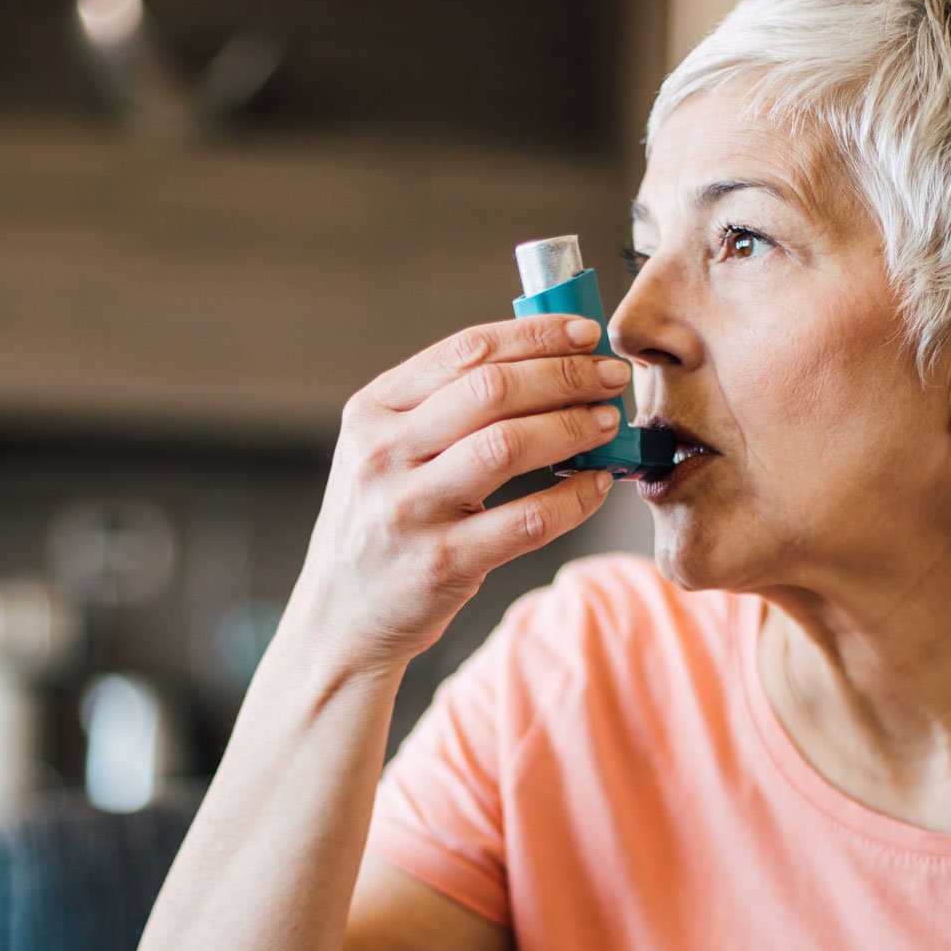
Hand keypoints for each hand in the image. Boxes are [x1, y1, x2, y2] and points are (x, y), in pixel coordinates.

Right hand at [290, 314, 629, 670]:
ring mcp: (410, 510)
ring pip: (509, 447)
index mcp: (372, 411)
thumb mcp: (386, 452)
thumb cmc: (383, 521)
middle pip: (492, 391)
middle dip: (564, 376)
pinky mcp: (441, 563)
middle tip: (610, 377)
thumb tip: (547, 362)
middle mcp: (383, 454)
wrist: (341, 616)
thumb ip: (445, 407)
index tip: (584, 334)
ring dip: (572, 427)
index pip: (465, 351)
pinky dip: (574, 498)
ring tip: (608, 422)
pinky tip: (596, 483)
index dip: (535, 336)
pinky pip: (527, 520)